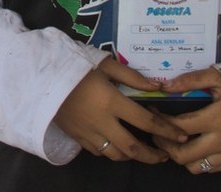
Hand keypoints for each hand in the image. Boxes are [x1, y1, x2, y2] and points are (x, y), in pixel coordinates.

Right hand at [53, 58, 187, 163]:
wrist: (40, 76)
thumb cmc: (74, 65)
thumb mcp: (103, 64)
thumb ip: (131, 76)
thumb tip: (156, 85)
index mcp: (112, 101)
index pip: (146, 121)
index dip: (166, 130)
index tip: (181, 134)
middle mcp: (102, 121)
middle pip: (132, 148)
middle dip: (152, 156)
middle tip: (164, 155)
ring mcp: (88, 132)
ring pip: (115, 154)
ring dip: (132, 155)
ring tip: (141, 151)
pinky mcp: (76, 136)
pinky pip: (98, 151)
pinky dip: (110, 151)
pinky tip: (115, 144)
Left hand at [151, 67, 220, 174]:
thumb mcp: (220, 77)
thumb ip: (192, 80)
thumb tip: (165, 86)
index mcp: (216, 119)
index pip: (178, 127)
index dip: (160, 121)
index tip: (153, 111)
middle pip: (182, 155)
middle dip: (164, 144)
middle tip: (157, 132)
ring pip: (195, 167)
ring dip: (181, 157)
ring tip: (174, 142)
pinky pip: (211, 169)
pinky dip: (198, 161)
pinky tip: (194, 147)